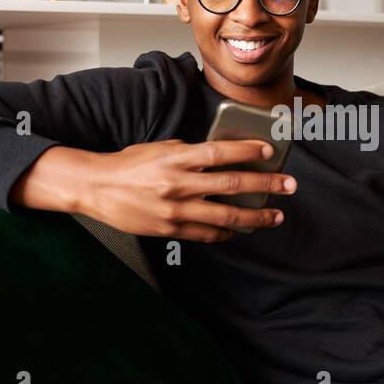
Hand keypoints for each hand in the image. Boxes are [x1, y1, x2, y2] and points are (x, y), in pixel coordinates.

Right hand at [10, 139, 296, 241]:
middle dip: (266, 186)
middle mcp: (178, 185)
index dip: (248, 150)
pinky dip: (228, 233)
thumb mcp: (160, 149)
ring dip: (256, 217)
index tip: (270, 150)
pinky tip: (243, 230)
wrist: (95, 188)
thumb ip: (190, 153)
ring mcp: (175, 211)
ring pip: (226, 217)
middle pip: (232, 185)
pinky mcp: (170, 230)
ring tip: (275, 215)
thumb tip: (220, 157)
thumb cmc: (128, 165)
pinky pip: (207, 234)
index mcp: (176, 159)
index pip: (220, 153)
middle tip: (289, 185)